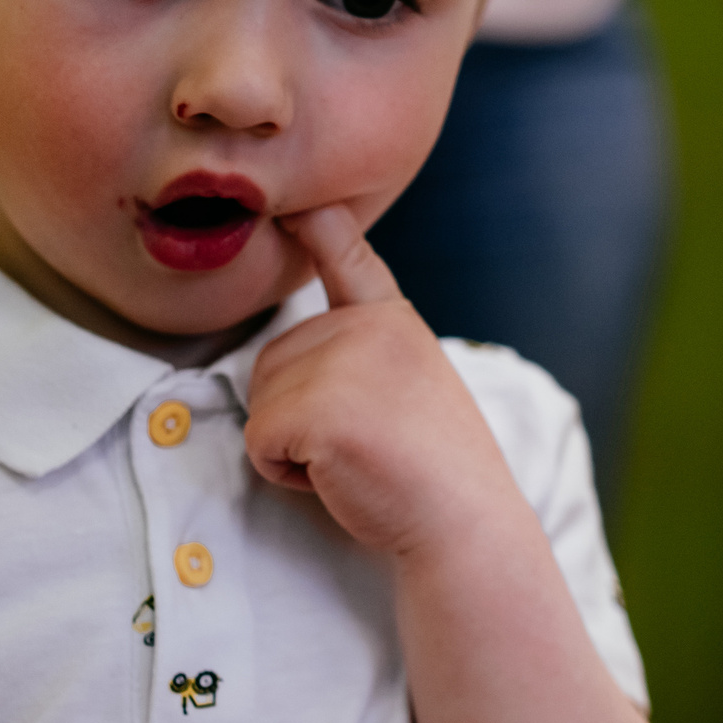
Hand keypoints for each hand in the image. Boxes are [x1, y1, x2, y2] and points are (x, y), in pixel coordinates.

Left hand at [245, 205, 524, 559]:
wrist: (464, 523)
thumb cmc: (431, 473)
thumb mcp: (404, 389)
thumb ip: (357, 360)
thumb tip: (286, 359)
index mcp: (393, 322)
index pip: (349, 261)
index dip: (320, 225)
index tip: (298, 199)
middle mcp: (369, 327)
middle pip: (273, 363)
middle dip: (297, 414)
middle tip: (366, 444)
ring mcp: (343, 361)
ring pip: (261, 402)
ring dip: (292, 446)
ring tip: (357, 458)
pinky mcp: (315, 407)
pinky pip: (259, 441)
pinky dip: (285, 473)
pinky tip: (342, 475)